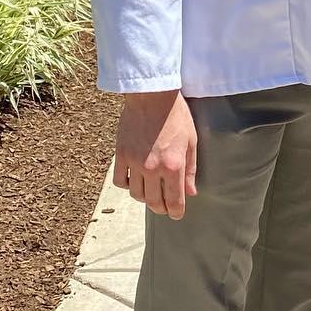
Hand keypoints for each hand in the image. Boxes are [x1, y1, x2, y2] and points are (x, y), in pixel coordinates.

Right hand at [115, 90, 197, 219]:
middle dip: (161, 208)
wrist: (152, 96)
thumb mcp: (191, 142)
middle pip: (154, 201)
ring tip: (150, 194)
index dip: (176, 212)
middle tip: (164, 207)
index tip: (176, 214)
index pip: (175, 200)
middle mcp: (153, 168)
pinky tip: (134, 181)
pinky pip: (120, 180)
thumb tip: (191, 192)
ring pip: (136, 194)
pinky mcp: (121, 155)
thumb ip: (191, 169)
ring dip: (144, 198)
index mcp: (173, 166)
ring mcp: (134, 162)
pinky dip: (127, 185)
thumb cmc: (176, 116)